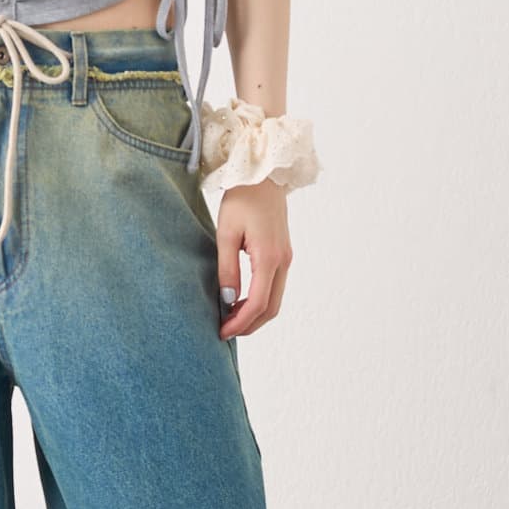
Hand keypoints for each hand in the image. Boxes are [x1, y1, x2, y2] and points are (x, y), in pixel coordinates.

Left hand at [216, 180, 291, 337]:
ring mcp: (286, 259)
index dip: (240, 323)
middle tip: (225, 331)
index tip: (222, 332)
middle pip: (271, 308)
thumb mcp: (226, 233)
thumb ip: (227, 269)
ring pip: (275, 300)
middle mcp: (283, 261)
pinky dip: (259, 301)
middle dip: (249, 325)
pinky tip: (240, 302)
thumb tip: (227, 299)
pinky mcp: (283, 255)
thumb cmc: (242, 199)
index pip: (258, 303)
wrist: (263, 176)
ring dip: (254, 315)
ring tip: (230, 319)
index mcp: (269, 257)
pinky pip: (274, 287)